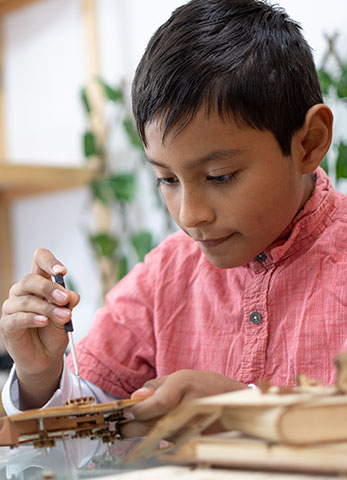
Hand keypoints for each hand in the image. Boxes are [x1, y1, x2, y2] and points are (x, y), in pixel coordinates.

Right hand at [0, 248, 79, 408]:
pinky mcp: (7, 324)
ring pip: (28, 300)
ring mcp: (13, 306)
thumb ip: (68, 303)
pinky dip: (33, 318)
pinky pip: (18, 317)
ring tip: (65, 317)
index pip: (39, 260)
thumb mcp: (66, 315)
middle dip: (50, 288)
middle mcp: (23, 290)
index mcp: (39, 282)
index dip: (49, 262)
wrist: (46, 357)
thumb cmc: (54, 331)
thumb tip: (71, 295)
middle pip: (31, 279)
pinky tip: (44, 321)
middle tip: (65, 299)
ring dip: (48, 308)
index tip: (62, 272)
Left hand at [121, 369, 246, 436]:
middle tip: (121, 428)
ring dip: (143, 435)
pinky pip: (172, 442)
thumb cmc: (204, 385)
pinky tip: (152, 435)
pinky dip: (159, 440)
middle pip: (156, 422)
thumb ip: (156, 386)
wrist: (236, 401)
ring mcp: (196, 425)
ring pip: (161, 435)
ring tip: (131, 430)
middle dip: (134, 428)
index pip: (158, 402)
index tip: (127, 413)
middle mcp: (191, 405)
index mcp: (184, 384)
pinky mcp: (198, 440)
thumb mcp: (181, 377)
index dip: (140, 410)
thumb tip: (135, 397)